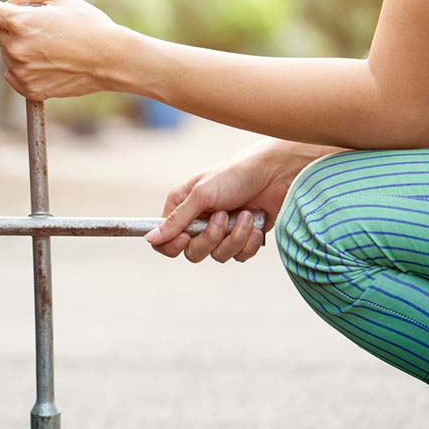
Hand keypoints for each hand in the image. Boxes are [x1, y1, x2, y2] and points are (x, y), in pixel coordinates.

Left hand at [0, 0, 121, 99]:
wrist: (109, 58)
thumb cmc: (88, 24)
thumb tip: (9, 4)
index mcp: (20, 22)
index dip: (0, 9)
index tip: (11, 13)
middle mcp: (15, 48)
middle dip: (13, 30)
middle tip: (42, 31)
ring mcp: (21, 71)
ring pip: (7, 55)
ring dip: (21, 50)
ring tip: (50, 49)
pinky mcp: (29, 89)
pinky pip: (13, 76)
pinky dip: (25, 70)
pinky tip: (47, 65)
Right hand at [145, 140, 332, 262]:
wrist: (278, 172)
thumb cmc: (236, 174)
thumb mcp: (202, 195)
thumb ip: (176, 220)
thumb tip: (149, 239)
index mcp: (182, 208)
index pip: (164, 240)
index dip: (173, 245)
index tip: (187, 237)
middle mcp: (198, 222)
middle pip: (191, 253)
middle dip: (211, 238)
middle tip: (222, 217)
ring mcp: (221, 232)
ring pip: (217, 256)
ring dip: (235, 236)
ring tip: (245, 214)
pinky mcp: (242, 238)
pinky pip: (239, 256)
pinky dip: (249, 241)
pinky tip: (256, 223)